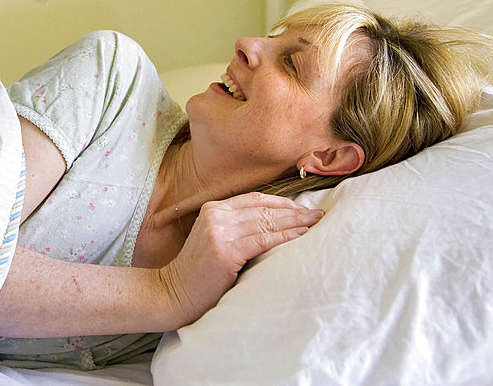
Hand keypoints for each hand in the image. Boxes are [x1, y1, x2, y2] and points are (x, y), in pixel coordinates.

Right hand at [158, 192, 322, 325]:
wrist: (173, 293)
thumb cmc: (199, 272)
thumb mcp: (214, 239)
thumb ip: (235, 227)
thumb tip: (274, 223)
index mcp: (213, 209)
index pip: (255, 199)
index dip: (282, 202)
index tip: (302, 207)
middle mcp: (215, 216)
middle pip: (263, 209)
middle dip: (294, 211)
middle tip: (318, 214)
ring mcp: (219, 232)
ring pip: (267, 223)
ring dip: (295, 223)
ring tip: (315, 224)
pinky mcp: (225, 251)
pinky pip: (264, 240)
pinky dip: (286, 237)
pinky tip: (301, 237)